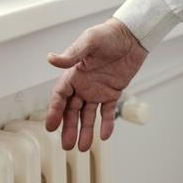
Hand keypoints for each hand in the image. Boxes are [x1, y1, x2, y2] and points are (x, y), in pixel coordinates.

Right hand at [44, 17, 148, 151]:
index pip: (60, 96)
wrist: (132, 35)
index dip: (54, 111)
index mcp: (74, 73)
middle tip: (67, 145)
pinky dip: (106, 124)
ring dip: (85, 131)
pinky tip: (104, 136)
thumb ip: (72, 54)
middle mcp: (83, 84)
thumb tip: (51, 59)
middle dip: (69, 128)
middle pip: (72, 111)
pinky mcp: (113, 92)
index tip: (51, 126)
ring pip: (88, 115)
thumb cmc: (108, 34)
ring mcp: (98, 90)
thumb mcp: (89, 41)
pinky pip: (108, 112)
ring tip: (82, 148)